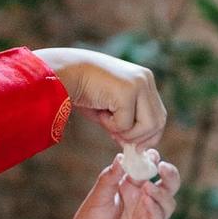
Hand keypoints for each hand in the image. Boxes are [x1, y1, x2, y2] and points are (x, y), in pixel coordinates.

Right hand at [32, 47, 166, 147]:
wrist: (59, 72)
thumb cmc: (81, 89)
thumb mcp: (109, 108)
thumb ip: (126, 123)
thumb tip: (136, 146)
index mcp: (144, 80)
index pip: (159, 115)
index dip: (149, 134)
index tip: (133, 145)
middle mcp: (145, 79)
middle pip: (158, 122)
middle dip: (140, 138)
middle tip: (120, 141)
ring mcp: (139, 83)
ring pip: (148, 125)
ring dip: (125, 132)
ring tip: (105, 119)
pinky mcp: (128, 90)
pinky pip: (127, 124)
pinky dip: (111, 126)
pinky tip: (98, 111)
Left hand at [63, 151, 178, 218]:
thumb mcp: (97, 197)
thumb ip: (109, 178)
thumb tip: (121, 158)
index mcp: (131, 190)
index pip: (148, 171)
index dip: (151, 161)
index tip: (150, 153)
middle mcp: (144, 202)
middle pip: (167, 185)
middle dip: (169, 174)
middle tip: (162, 166)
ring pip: (168, 202)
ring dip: (161, 192)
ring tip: (148, 187)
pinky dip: (155, 208)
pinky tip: (147, 200)